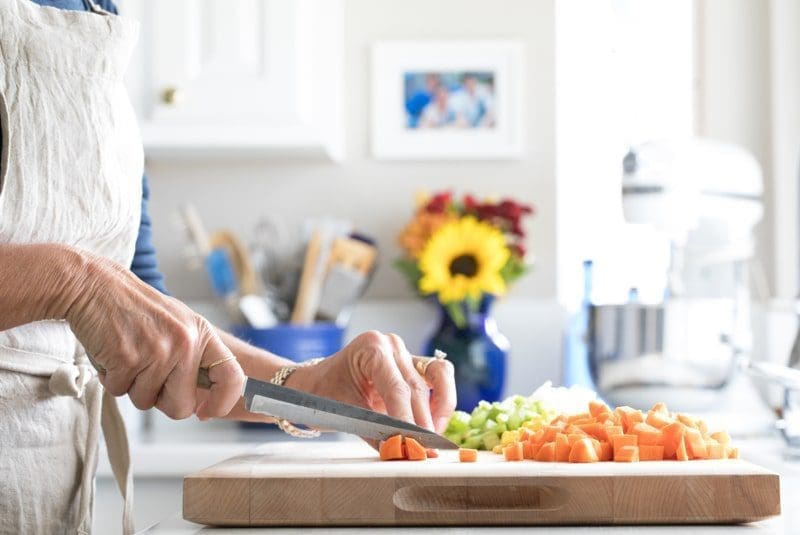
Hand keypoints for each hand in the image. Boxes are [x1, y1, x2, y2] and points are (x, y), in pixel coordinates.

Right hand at [65, 251, 243, 419]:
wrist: (96, 286)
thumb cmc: (135, 309)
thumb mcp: (178, 324)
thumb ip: (193, 356)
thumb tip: (202, 399)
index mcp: (202, 334)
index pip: (231, 377)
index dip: (222, 401)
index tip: (206, 411)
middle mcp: (185, 343)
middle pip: (181, 406)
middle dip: (161, 400)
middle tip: (147, 376)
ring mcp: (157, 351)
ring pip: (146, 402)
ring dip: (132, 386)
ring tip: (128, 356)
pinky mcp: (127, 359)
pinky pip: (119, 392)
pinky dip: (111, 380)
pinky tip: (112, 354)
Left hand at [286, 331, 456, 434]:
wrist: (316, 384)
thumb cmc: (323, 393)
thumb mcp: (345, 413)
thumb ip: (374, 432)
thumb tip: (397, 452)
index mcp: (371, 347)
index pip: (397, 389)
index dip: (407, 420)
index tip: (412, 445)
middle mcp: (391, 345)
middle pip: (417, 388)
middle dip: (422, 424)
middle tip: (423, 451)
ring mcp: (404, 352)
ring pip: (438, 378)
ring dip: (438, 411)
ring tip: (431, 439)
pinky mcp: (413, 364)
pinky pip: (438, 378)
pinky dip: (441, 401)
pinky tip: (434, 424)